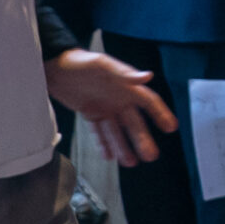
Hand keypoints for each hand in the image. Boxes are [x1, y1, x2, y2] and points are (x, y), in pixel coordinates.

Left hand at [45, 48, 177, 165]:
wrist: (53, 66)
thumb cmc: (79, 61)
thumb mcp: (101, 65)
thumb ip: (124, 73)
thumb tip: (147, 77)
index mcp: (125, 85)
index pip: (148, 101)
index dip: (160, 113)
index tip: (170, 127)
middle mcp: (118, 98)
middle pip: (134, 122)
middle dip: (143, 139)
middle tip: (150, 156)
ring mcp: (105, 107)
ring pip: (117, 131)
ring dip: (124, 146)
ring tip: (129, 162)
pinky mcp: (90, 114)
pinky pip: (99, 132)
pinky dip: (104, 144)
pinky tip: (109, 156)